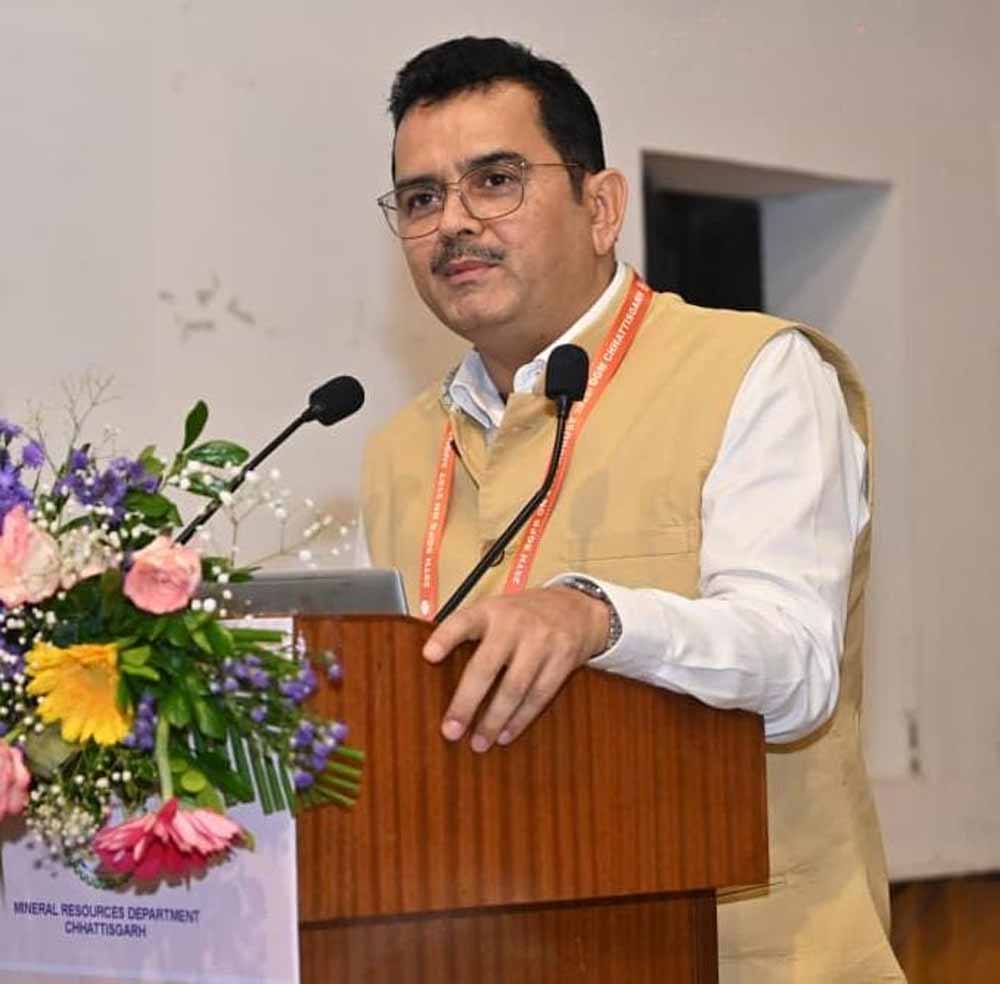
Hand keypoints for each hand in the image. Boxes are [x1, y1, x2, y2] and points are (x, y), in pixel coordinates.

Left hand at [423, 585, 610, 751]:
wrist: (575, 608)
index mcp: (490, 611)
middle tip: (450, 730)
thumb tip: (428, 663)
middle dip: (467, 702)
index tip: (429, 655)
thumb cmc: (521, 615)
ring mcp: (541, 641)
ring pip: (514, 687)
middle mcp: (514, 624)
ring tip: (478, 742)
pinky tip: (505, 734)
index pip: (463, 622)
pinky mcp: (563, 659)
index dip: (445, 637)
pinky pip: (539, 695)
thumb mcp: (494, 611)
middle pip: (487, 666)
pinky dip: (521, 719)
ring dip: (494, 719)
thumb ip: (469, 633)